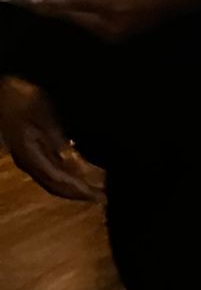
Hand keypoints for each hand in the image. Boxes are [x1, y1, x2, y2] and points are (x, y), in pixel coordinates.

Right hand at [0, 76, 102, 203]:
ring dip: (73, 186)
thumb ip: (56, 136)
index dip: (78, 190)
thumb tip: (68, 155)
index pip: (58, 181)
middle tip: (102, 198)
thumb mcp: (43, 114)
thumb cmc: (22, 99)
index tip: (99, 196)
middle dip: (78, 193)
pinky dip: (67, 175)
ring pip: (52, 180)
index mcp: (30, 156)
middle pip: (55, 185)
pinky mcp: (31, 150)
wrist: (3, 91)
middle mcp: (29, 161)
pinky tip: (78, 174)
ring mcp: (28, 157)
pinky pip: (51, 170)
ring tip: (94, 190)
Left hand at [21, 0, 200, 43]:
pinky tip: (71, 5)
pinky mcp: (116, 38)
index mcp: (113, 5)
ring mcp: (113, 35)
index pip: (72, 2)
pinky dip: (78, 14)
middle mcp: (110, 25)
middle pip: (70, 16)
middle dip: (50, 5)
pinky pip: (89, 25)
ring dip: (63, 10)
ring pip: (78, 22)